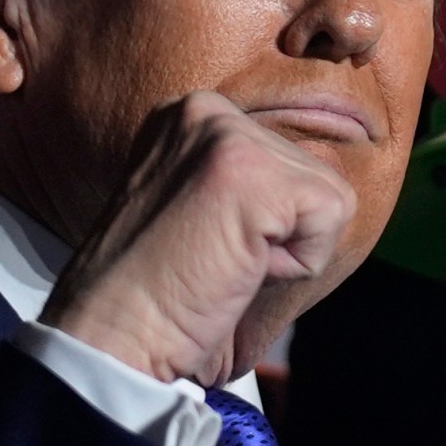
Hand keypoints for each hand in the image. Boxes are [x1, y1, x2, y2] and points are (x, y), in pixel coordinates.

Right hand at [41, 91, 356, 387]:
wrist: (113, 335)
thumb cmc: (154, 293)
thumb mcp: (196, 207)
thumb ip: (244, 180)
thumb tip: (316, 188)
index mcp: (188, 115)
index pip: (285, 160)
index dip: (264, 222)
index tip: (204, 244)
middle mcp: (205, 110)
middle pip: (311, 173)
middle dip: (279, 233)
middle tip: (212, 259)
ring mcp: (227, 136)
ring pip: (327, 196)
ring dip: (288, 250)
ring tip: (221, 262)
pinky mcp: (254, 172)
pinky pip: (332, 216)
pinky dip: (298, 263)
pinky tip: (236, 267)